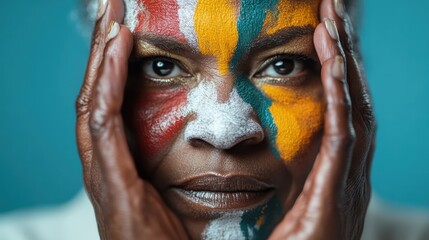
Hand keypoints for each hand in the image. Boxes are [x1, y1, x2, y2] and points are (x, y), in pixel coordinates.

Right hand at [75, 0, 187, 238]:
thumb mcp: (172, 195)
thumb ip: (175, 165)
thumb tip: (202, 142)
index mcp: (117, 164)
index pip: (109, 106)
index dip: (112, 69)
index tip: (124, 33)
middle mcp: (102, 164)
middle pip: (95, 97)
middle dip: (102, 54)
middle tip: (111, 12)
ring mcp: (101, 173)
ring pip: (92, 103)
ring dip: (101, 60)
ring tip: (111, 21)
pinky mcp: (110, 182)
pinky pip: (102, 124)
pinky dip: (106, 86)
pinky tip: (114, 54)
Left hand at [269, 0, 375, 238]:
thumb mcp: (293, 203)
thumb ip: (293, 174)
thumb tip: (274, 151)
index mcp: (338, 168)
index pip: (342, 107)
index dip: (337, 70)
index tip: (323, 33)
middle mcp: (352, 168)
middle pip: (353, 98)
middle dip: (345, 54)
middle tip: (333, 12)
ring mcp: (351, 178)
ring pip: (353, 107)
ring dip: (343, 63)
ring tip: (333, 24)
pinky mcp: (339, 190)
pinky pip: (343, 133)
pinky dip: (339, 95)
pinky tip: (333, 63)